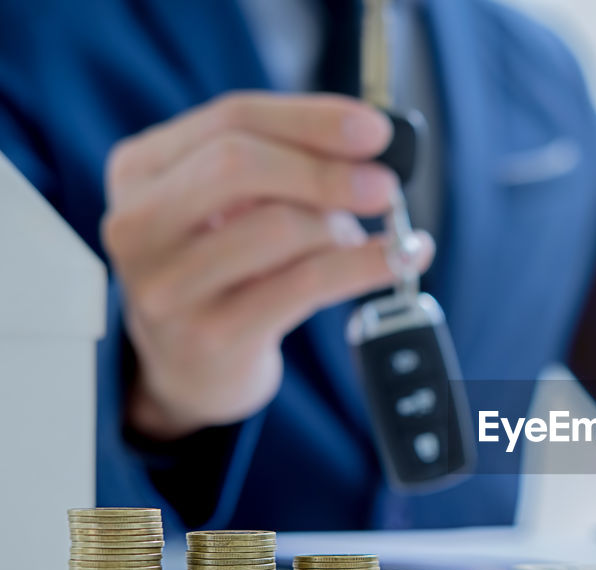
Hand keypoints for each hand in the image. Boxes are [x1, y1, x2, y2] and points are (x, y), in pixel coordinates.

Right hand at [102, 92, 434, 440]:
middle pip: (239, 165)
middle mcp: (138, 223)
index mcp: (141, 169)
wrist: (192, 369)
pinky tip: (400, 260)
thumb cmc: (225, 271)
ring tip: (353, 240)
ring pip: (278, 227)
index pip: (231, 119)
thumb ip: (285, 163)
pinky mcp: (211, 335)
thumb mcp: (234, 207)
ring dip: (338, 229)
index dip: (311, 120)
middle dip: (326, 171)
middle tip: (385, 186)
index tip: (375, 130)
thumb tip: (367, 145)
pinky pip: (306, 285)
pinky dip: (365, 267)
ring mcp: (168, 284)